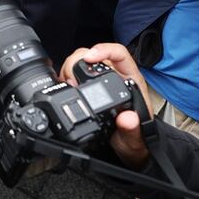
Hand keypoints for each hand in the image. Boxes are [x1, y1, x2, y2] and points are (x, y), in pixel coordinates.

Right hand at [59, 43, 153, 169]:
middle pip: (95, 54)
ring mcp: (101, 80)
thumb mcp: (134, 138)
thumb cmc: (134, 138)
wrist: (126, 147)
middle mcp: (115, 76)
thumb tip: (128, 118)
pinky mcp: (88, 87)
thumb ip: (132, 129)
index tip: (90, 57)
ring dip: (71, 67)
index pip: (119, 54)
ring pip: (83, 60)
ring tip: (67, 82)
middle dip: (79, 60)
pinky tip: (64, 85)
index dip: (104, 50)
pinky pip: (76, 73)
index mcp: (130, 81)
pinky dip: (66, 76)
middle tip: (71, 78)